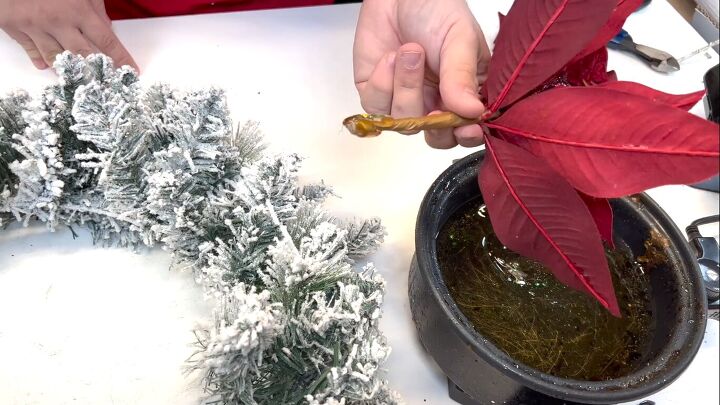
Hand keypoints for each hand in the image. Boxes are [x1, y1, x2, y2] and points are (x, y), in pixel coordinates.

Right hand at [0, 0, 136, 70]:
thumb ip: (95, 6)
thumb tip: (106, 25)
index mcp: (77, 10)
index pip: (106, 41)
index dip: (121, 58)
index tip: (131, 71)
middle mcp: (57, 21)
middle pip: (82, 56)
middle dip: (96, 72)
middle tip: (105, 82)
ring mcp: (34, 26)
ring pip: (55, 58)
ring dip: (68, 70)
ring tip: (78, 78)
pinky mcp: (13, 25)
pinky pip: (30, 49)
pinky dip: (39, 59)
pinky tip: (47, 65)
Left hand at [353, 0, 489, 147]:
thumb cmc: (437, 10)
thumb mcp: (459, 39)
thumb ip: (462, 76)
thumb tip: (471, 112)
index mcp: (465, 94)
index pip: (468, 130)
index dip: (466, 135)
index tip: (466, 128)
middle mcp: (436, 104)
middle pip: (435, 138)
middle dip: (433, 124)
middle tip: (435, 108)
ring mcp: (405, 101)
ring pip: (404, 123)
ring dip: (407, 88)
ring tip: (410, 51)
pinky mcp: (376, 95)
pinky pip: (376, 108)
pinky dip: (382, 84)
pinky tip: (389, 57)